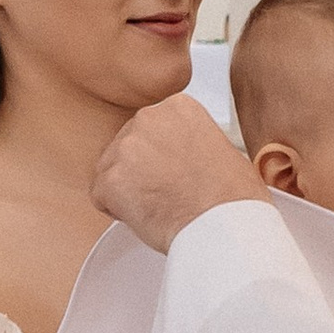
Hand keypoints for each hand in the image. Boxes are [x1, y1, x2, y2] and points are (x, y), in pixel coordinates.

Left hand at [92, 98, 268, 253]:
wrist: (224, 225)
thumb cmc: (232, 197)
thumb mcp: (221, 148)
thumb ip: (190, 142)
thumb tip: (181, 156)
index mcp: (177, 107)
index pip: (151, 129)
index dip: (160, 157)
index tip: (174, 171)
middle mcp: (148, 118)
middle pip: (128, 146)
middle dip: (141, 171)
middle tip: (166, 192)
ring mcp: (126, 148)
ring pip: (111, 170)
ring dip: (128, 190)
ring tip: (160, 205)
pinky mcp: (110, 179)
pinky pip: (101, 196)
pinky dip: (118, 210)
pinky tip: (146, 216)